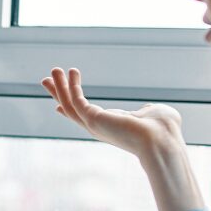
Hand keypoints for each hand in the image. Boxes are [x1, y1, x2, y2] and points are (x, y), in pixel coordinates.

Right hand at [41, 67, 204, 210]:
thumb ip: (147, 110)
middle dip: (58, 94)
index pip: (85, 118)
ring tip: (54, 69)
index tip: (58, 105)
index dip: (72, 110)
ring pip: (69, 105)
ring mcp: (94, 125)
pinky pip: (76, 101)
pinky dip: (71, 86)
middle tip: (47, 80)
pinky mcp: (93, 119)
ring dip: (59, 87)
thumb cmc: (164, 130)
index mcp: (111, 127)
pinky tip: (72, 71)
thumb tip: (147, 109)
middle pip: (71, 110)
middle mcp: (99, 127)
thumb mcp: (154, 114)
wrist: (162, 140)